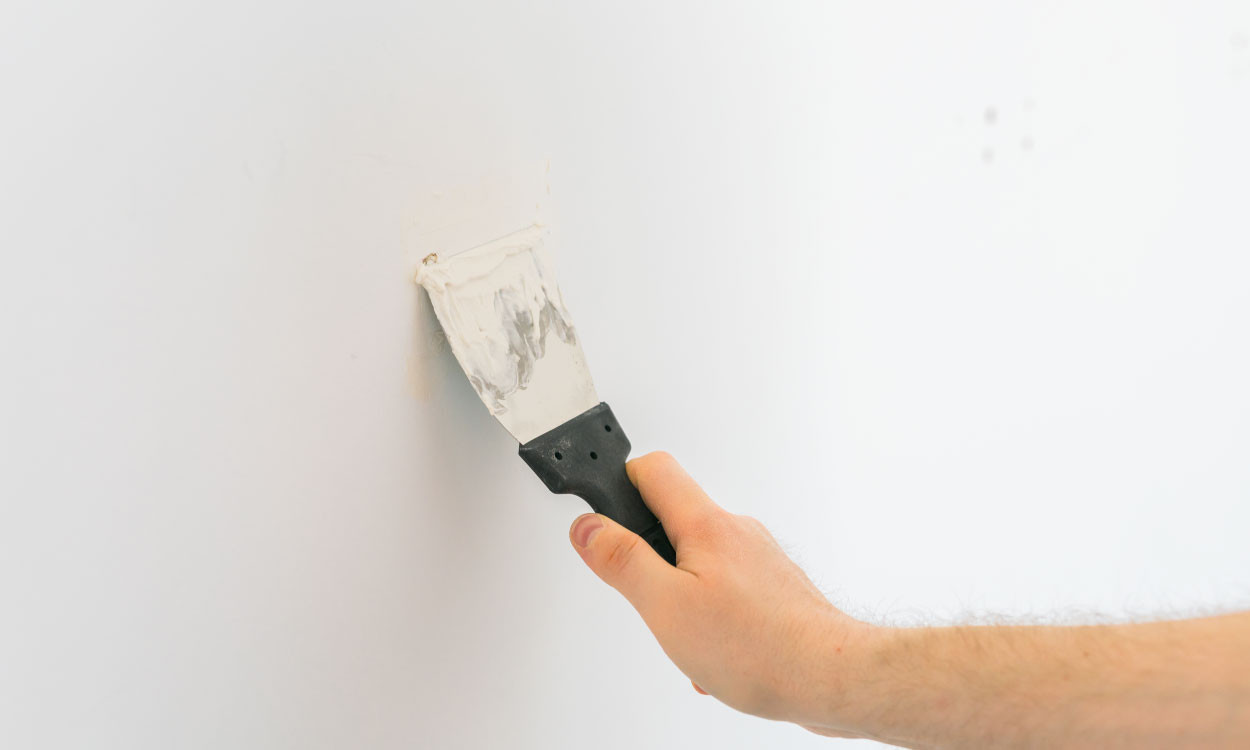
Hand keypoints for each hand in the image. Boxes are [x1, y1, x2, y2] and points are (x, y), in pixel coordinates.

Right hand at [568, 451, 876, 730]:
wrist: (832, 678)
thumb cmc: (759, 646)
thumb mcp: (665, 606)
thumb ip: (622, 561)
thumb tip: (588, 527)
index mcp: (706, 524)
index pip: (653, 469)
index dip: (617, 481)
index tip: (598, 507)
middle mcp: (737, 532)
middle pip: (674, 517)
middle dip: (648, 555)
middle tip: (640, 592)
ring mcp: (759, 559)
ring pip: (700, 560)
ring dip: (681, 595)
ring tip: (685, 636)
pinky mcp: (774, 588)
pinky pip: (727, 590)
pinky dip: (711, 617)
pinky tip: (715, 655)